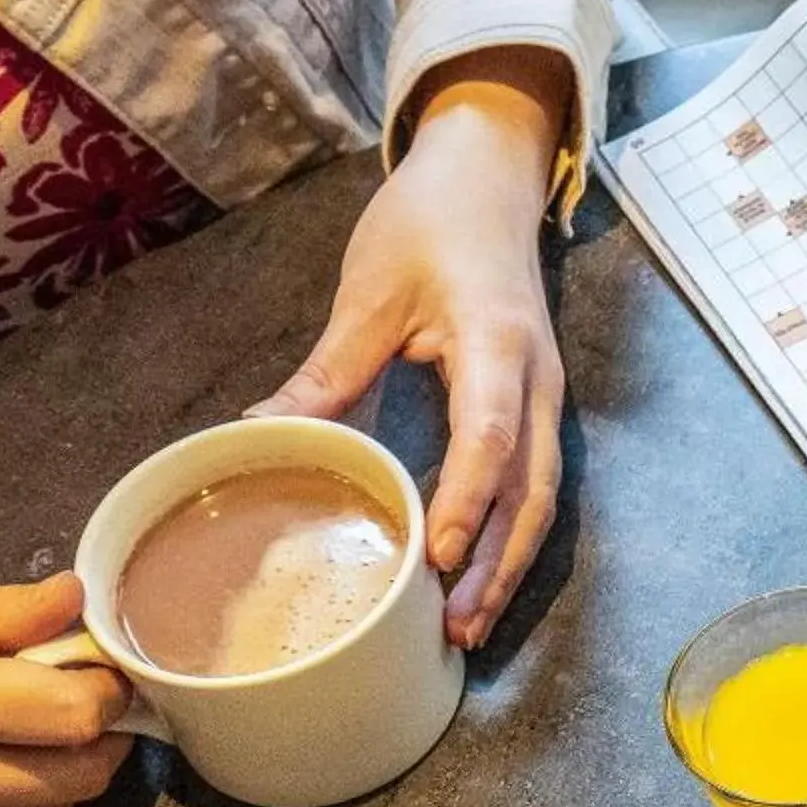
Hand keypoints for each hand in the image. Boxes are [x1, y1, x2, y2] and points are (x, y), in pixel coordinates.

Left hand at [254, 45, 573, 647]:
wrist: (490, 179)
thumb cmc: (431, 223)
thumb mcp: (369, 290)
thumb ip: (330, 370)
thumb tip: (260, 433)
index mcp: (496, 342)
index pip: (490, 434)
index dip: (466, 498)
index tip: (434, 554)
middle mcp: (537, 382)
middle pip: (532, 492)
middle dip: (496, 564)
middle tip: (455, 627)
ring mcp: (546, 401)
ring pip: (541, 501)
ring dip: (507, 567)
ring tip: (467, 626)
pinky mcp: (538, 412)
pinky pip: (533, 488)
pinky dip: (507, 540)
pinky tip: (474, 580)